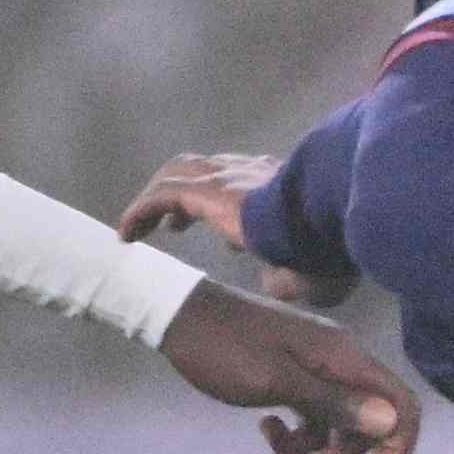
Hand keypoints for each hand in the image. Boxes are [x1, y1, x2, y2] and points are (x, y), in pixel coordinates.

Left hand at [118, 150, 327, 301]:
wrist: (320, 216)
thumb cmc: (326, 246)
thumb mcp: (313, 276)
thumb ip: (289, 280)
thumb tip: (272, 283)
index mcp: (279, 188)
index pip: (248, 188)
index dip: (234, 211)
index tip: (231, 242)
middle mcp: (249, 172)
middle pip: (205, 171)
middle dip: (186, 197)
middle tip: (175, 225)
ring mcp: (225, 176)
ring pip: (176, 176)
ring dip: (156, 202)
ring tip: (139, 229)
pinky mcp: (204, 190)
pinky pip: (159, 196)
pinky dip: (140, 213)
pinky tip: (127, 234)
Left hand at [161, 279, 420, 453]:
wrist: (178, 314)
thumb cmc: (222, 345)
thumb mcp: (274, 381)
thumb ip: (333, 403)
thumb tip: (391, 423)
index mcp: (346, 360)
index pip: (401, 410)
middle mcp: (342, 365)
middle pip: (368, 431)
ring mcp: (321, 373)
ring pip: (338, 432)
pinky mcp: (298, 380)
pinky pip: (315, 421)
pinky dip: (295, 440)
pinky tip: (266, 430)